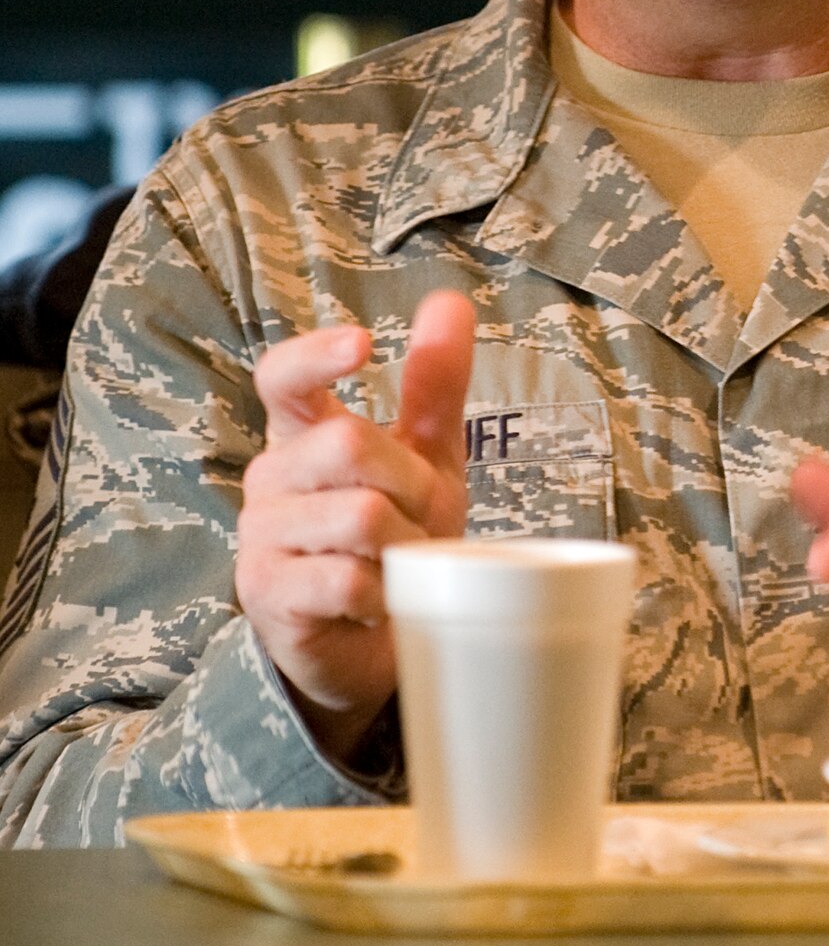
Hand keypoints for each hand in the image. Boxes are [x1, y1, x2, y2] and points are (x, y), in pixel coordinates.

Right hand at [235, 291, 474, 761]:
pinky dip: (386, 591)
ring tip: (401, 563)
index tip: (364, 342)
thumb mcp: (425, 458)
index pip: (282, 376)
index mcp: (301, 436)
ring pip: (356, 514)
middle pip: (345, 443)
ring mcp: (261, 537)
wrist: (369, 645)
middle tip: (424, 515)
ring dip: (405, 543)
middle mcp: (269, 478)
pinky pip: (347, 578)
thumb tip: (450, 300)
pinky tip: (381, 599)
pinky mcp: (270, 593)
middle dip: (410, 480)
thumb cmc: (393, 539)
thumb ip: (433, 385)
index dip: (317, 354)